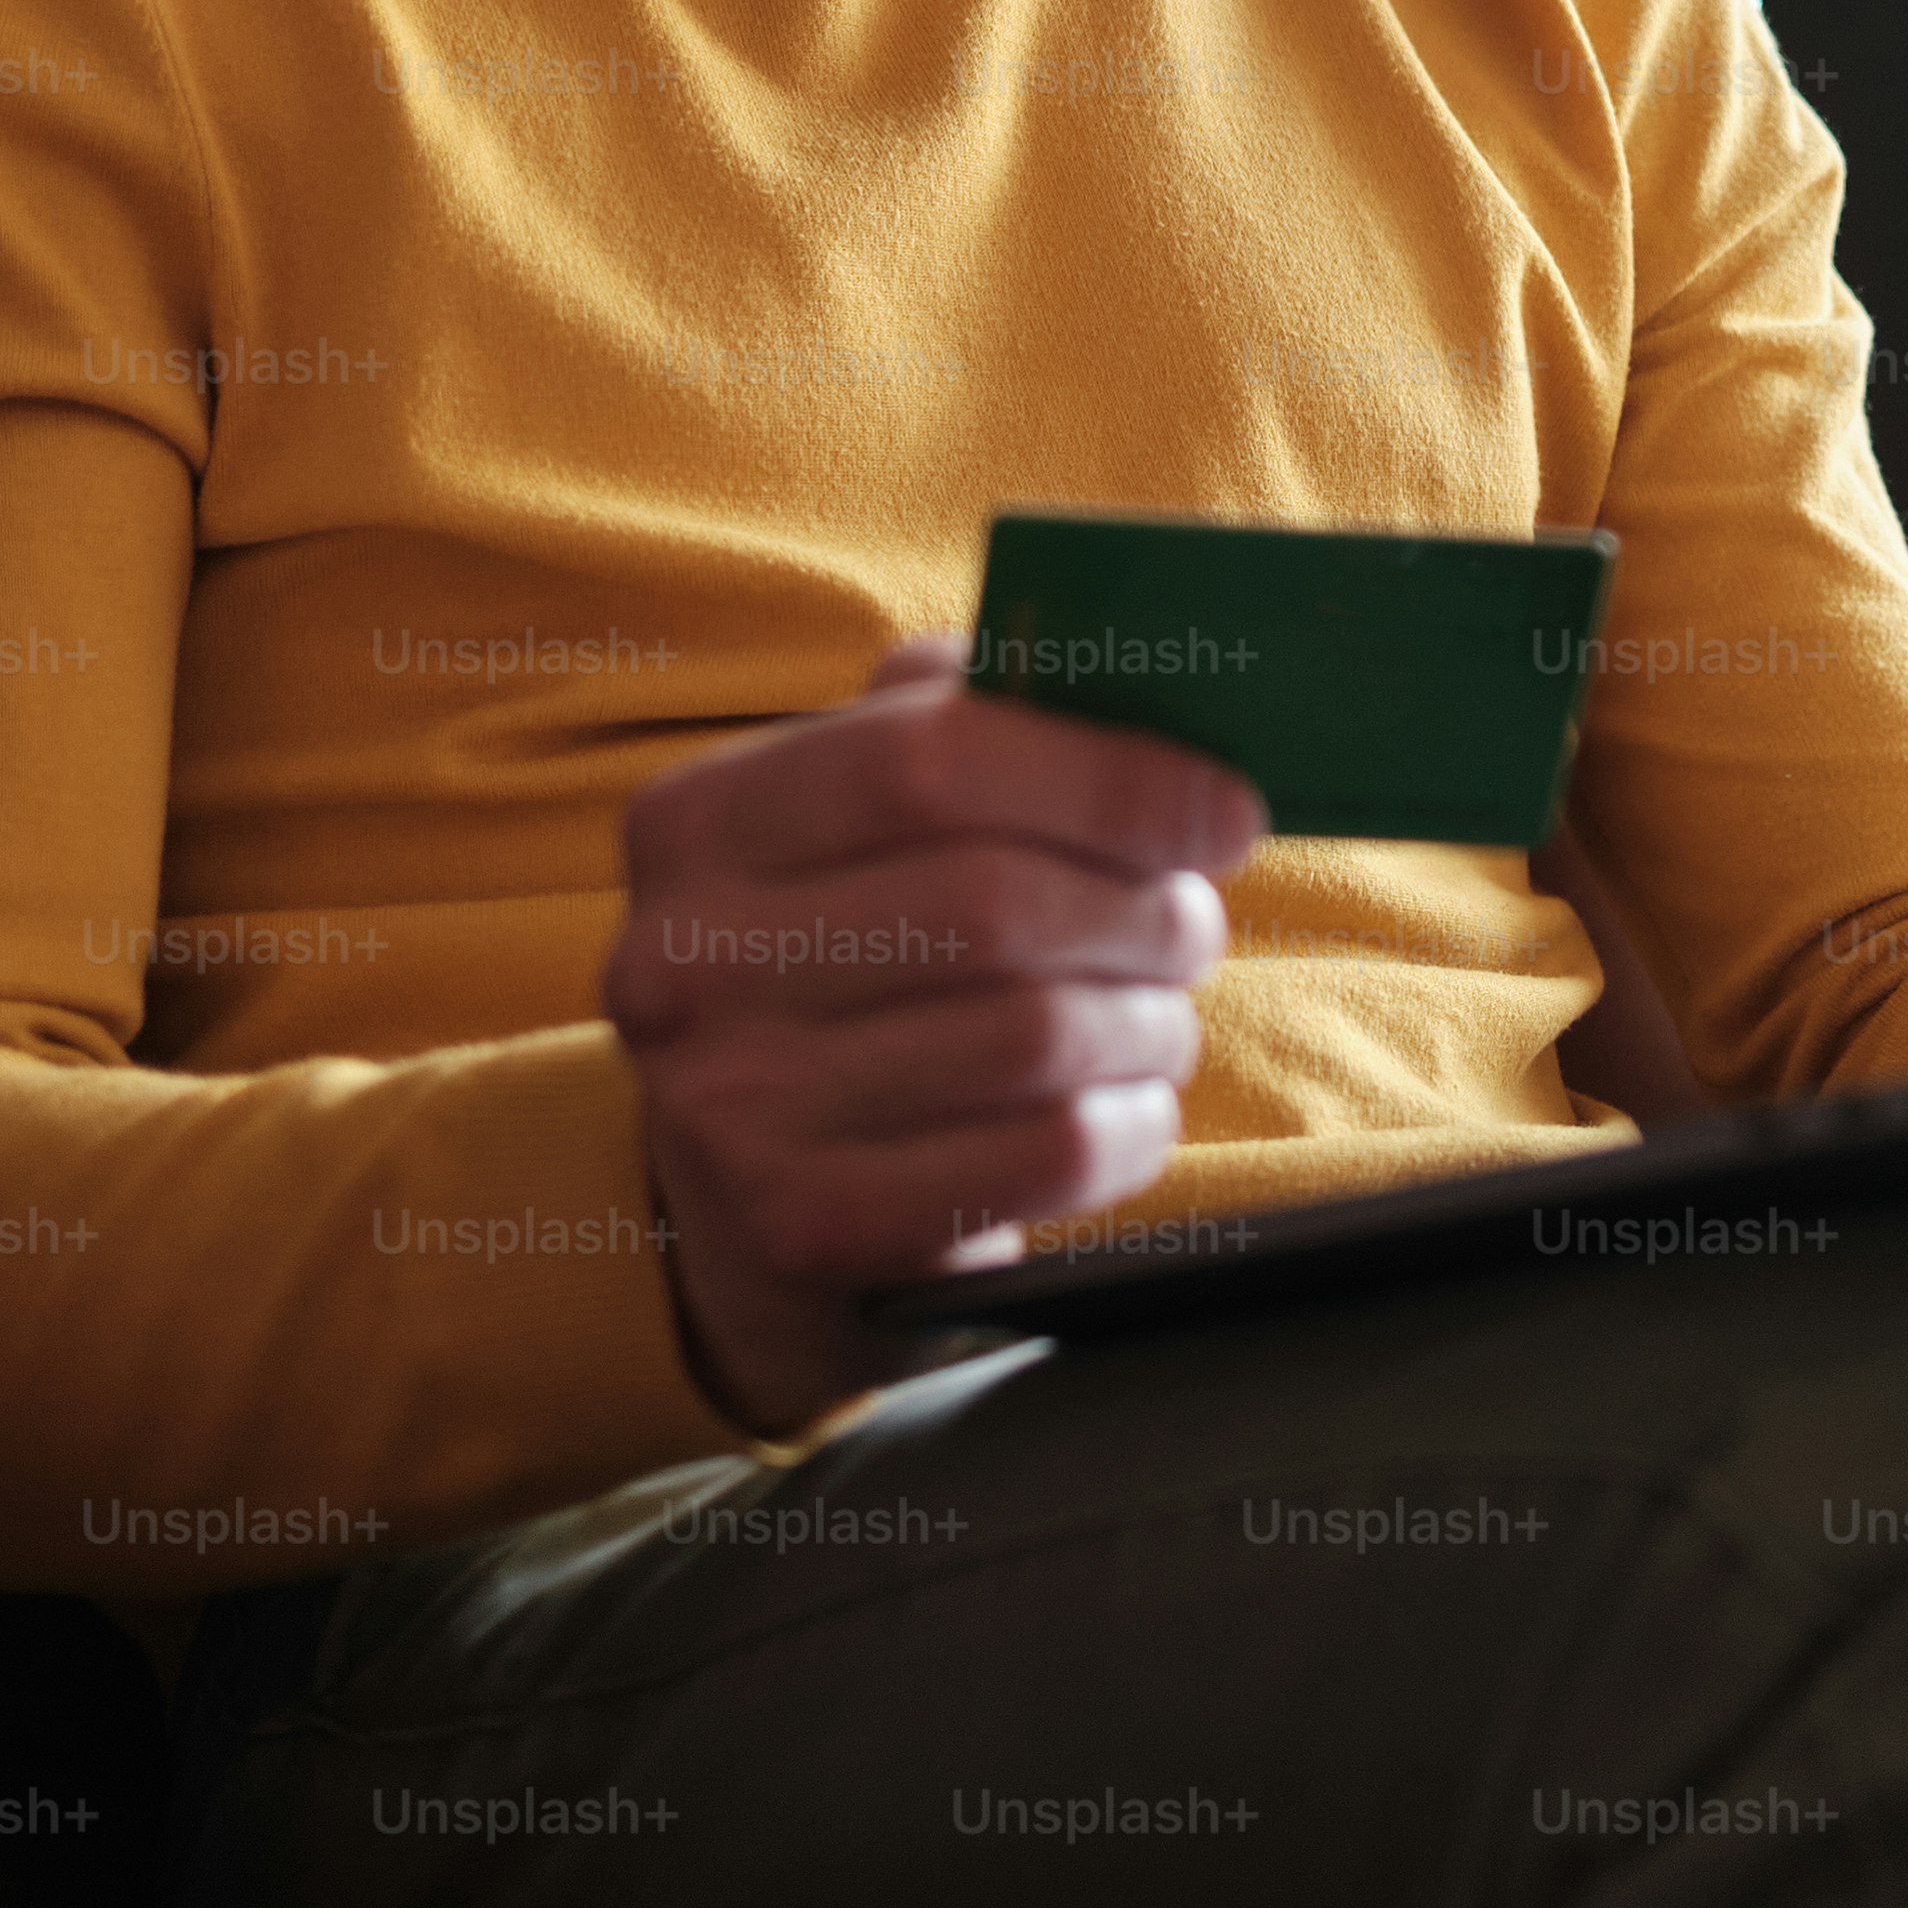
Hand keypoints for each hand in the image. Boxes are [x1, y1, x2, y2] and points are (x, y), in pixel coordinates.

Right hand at [606, 636, 1260, 1432]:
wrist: (752, 1202)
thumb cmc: (854, 969)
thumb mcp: (860, 834)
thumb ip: (958, 730)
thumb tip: (1116, 680)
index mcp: (698, 823)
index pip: (924, 758)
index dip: (1104, 776)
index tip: (1226, 809)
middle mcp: (682, 961)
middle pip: (991, 902)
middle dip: (1141, 910)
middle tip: (1194, 925)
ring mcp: (730, 1107)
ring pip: (1032, 1035)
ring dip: (1147, 1021)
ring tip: (1158, 1016)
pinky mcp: (805, 1226)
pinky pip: (1041, 1154)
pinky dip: (1130, 1123)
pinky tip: (1129, 1105)